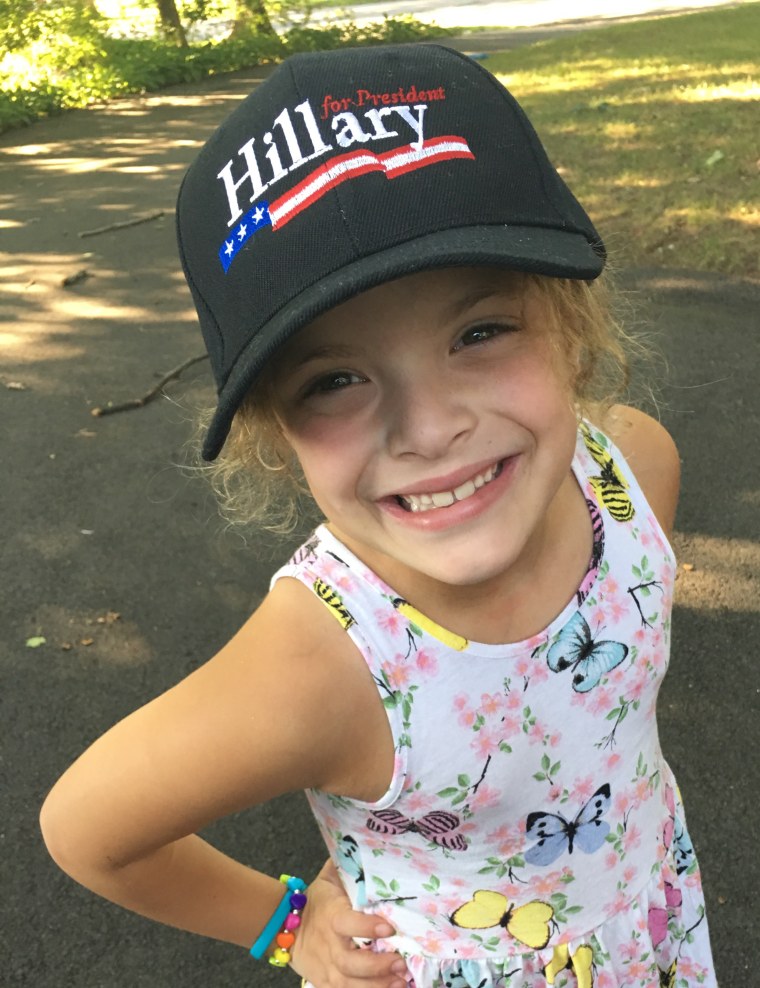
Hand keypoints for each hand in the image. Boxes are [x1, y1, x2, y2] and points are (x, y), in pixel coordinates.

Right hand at [290, 859, 408, 987]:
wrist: (282, 928)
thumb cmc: (316, 900)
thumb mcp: (328, 879)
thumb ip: (347, 866)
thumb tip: (365, 841)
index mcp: (331, 916)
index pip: (348, 922)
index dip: (367, 926)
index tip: (390, 926)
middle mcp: (328, 945)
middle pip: (350, 962)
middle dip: (377, 966)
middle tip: (401, 962)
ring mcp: (326, 968)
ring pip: (349, 984)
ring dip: (376, 986)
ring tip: (401, 982)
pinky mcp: (325, 983)